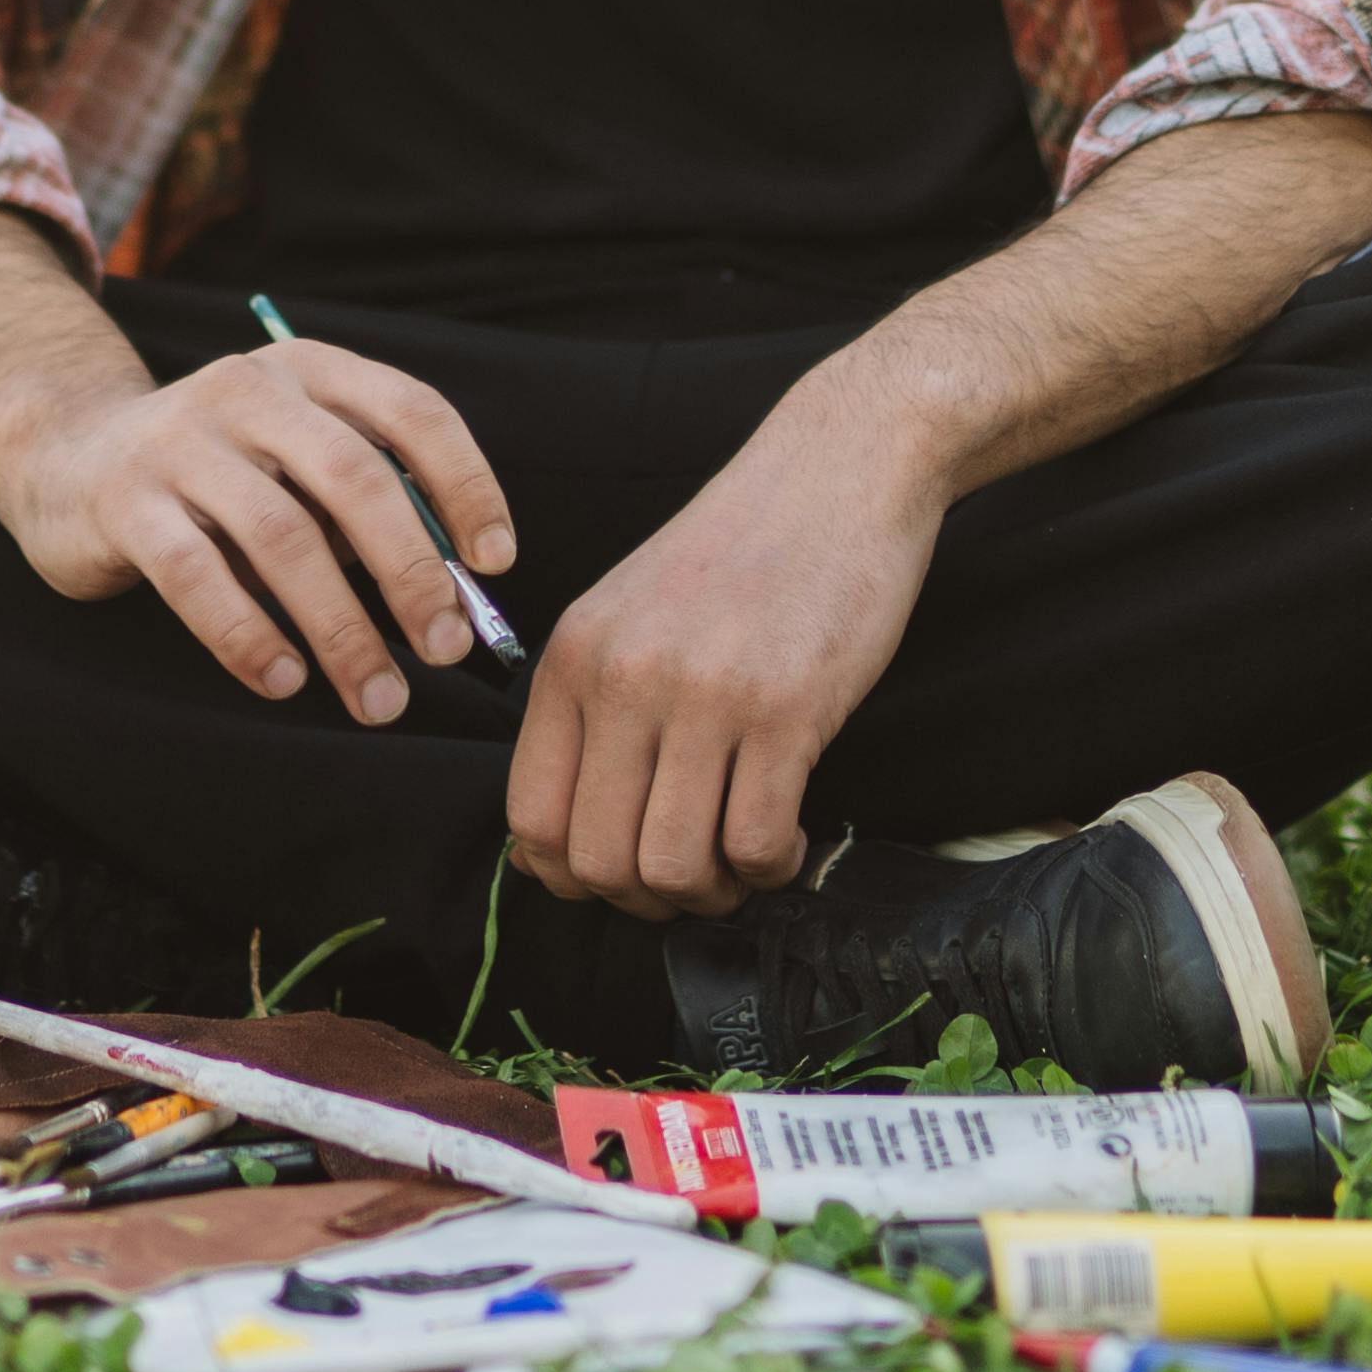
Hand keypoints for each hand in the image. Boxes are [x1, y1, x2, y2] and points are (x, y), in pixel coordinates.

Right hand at [9, 333, 514, 727]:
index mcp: (309, 370)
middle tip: (446, 649)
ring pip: (282, 535)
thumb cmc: (215, 478)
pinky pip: (197, 575)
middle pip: (354, 477)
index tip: (496, 562)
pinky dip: (248, 635)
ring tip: (377, 696)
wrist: (66, 457)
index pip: (412, 412)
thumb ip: (361, 507)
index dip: (467, 484)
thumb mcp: (293, 463)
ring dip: (341, 627)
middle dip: (412, 572)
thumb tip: (450, 594)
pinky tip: (283, 681)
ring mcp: (181, 439)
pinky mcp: (124, 499)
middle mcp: (249, 390)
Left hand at [505, 391, 942, 918]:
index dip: (572, 878)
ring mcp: (704, 694)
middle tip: (692, 881)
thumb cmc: (741, 551)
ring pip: (672, 866)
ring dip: (711, 893)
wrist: (840, 470)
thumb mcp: (629, 611)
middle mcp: (625, 677)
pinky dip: (771, 867)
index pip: (531, 820)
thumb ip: (594, 705)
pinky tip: (788, 840)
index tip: (621, 873)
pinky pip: (755, 842)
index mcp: (574, 657)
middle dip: (645, 901)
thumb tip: (569, 834)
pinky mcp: (787, 709)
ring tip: (743, 863)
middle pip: (597, 862)